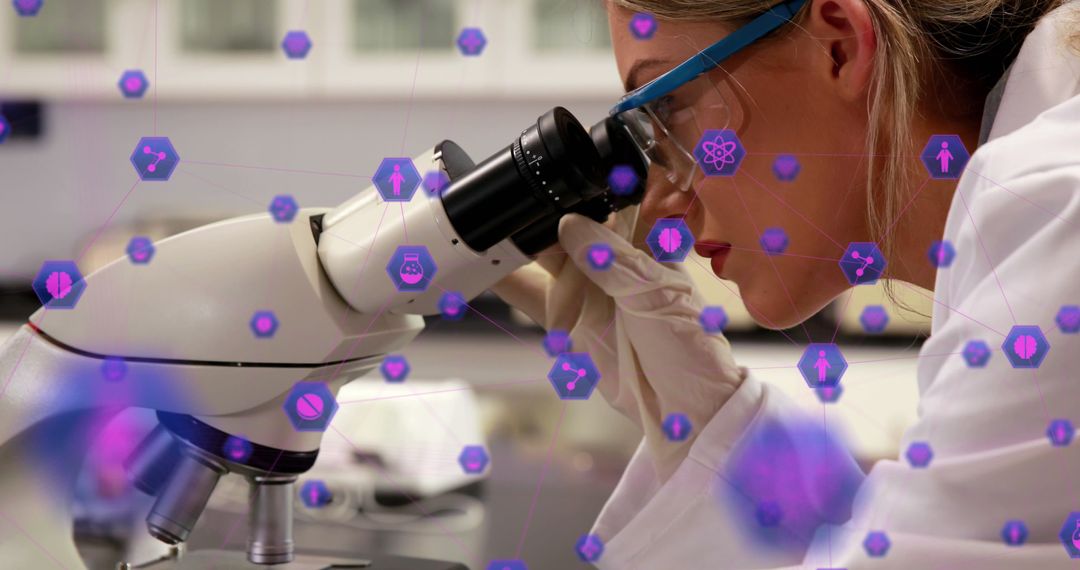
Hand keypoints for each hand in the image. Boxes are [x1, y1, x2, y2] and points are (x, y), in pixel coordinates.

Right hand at [492, 208, 744, 481]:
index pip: (603, 202)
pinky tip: (479, 266)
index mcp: (640, 242)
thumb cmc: (686, 346)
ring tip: (481, 226)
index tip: (545, 174)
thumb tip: (570, 224)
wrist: (681, 408)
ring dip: (515, 243)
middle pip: (565, 225)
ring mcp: (584, 288)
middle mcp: (608, 259)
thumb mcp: (654, 295)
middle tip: (501, 199)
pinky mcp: (565, 318)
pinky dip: (505, 282)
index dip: (575, 186)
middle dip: (536, 212)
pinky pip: (529, 295)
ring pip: (542, 256)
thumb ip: (611, 260)